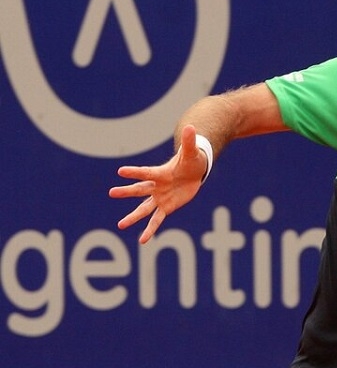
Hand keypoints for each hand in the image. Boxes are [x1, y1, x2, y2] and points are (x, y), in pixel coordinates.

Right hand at [109, 125, 208, 243]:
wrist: (193, 172)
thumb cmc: (191, 161)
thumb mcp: (192, 153)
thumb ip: (190, 142)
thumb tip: (192, 127)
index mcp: (160, 173)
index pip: (146, 172)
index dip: (135, 172)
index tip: (121, 171)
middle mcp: (156, 186)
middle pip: (140, 190)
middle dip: (127, 191)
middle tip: (111, 192)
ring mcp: (159, 198)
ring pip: (143, 209)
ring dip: (133, 217)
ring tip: (120, 225)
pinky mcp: (166, 207)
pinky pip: (156, 220)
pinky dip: (150, 230)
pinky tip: (143, 240)